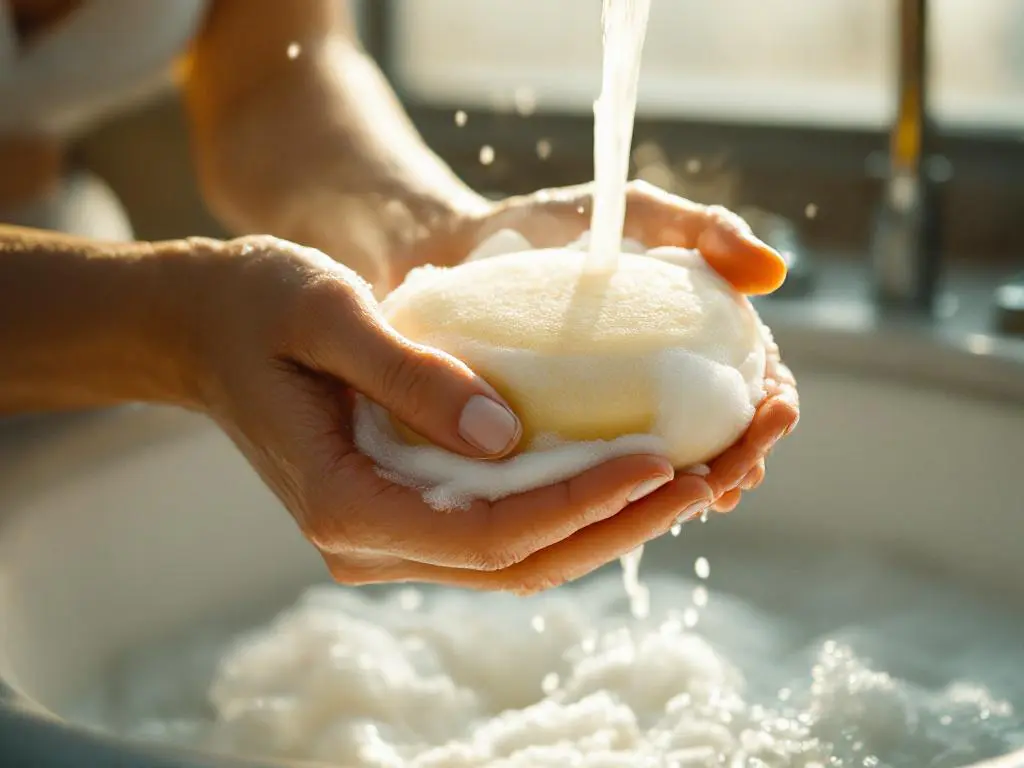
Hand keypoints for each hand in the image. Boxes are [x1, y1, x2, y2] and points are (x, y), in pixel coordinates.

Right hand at [191, 236, 714, 593]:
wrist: (202, 328)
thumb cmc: (255, 307)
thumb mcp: (327, 313)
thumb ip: (411, 376)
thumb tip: (508, 435)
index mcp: (348, 505)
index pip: (492, 533)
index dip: (584, 503)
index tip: (665, 461)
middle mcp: (374, 542)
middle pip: (526, 560)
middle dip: (629, 520)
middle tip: (723, 469)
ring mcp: (393, 535)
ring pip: (527, 555)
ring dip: (618, 518)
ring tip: (707, 470)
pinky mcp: (411, 511)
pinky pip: (508, 526)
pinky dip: (577, 504)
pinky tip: (636, 466)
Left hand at [394, 180, 799, 515]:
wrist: (454, 249)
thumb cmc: (547, 226)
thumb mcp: (632, 212)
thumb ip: (703, 228)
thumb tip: (775, 273)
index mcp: (688, 333)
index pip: (750, 376)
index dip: (770, 400)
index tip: (775, 412)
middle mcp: (655, 379)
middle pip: (718, 430)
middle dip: (742, 456)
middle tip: (741, 471)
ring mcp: (609, 413)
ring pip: (667, 461)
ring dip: (695, 485)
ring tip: (704, 496)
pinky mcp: (560, 438)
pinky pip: (601, 475)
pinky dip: (627, 491)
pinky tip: (639, 504)